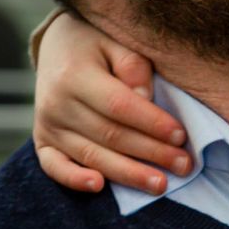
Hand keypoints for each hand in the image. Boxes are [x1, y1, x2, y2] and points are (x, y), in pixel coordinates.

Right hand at [33, 10, 187, 193]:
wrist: (57, 47)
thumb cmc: (98, 44)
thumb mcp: (116, 41)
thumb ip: (133, 66)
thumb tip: (145, 98)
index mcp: (74, 75)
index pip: (119, 105)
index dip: (151, 123)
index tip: (181, 136)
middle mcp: (56, 103)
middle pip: (111, 135)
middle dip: (151, 153)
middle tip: (184, 165)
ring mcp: (47, 126)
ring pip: (92, 156)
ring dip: (129, 173)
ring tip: (161, 184)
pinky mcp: (43, 141)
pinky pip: (54, 167)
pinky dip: (74, 180)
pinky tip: (99, 187)